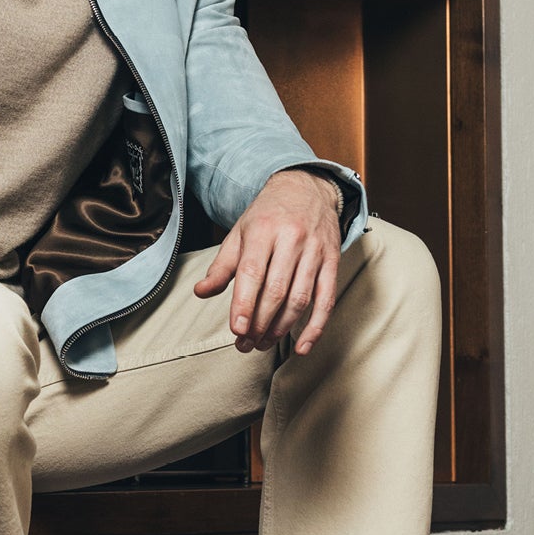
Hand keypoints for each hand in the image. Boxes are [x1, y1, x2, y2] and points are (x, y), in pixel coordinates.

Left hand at [193, 169, 340, 354]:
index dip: (245, 304)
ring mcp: (315, 251)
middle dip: (259, 323)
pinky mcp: (332, 261)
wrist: (307, 188)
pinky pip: (326, 299)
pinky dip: (316, 326)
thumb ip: (222, 265)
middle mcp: (292, 239)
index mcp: (263, 230)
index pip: (253, 272)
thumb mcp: (240, 233)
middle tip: (245, 344)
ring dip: (281, 328)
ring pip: (300, 298)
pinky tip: (302, 346)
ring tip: (263, 343)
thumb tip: (201, 292)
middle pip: (277, 290)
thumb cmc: (267, 215)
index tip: (237, 330)